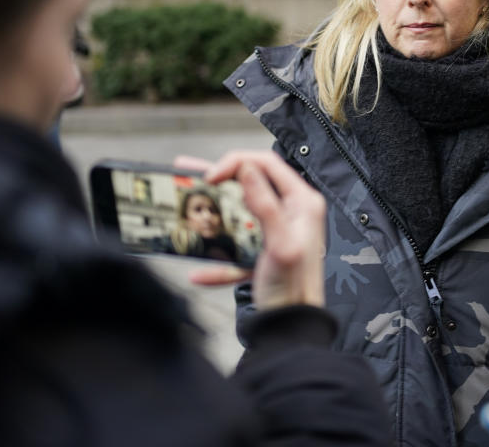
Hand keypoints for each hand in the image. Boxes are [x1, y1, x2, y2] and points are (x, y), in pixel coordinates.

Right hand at [184, 151, 326, 308]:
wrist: (292, 326)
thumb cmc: (294, 287)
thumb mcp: (280, 243)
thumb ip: (266, 205)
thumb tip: (247, 169)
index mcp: (302, 202)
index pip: (267, 164)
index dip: (237, 163)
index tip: (212, 175)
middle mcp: (291, 211)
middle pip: (251, 182)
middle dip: (220, 176)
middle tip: (190, 173)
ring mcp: (276, 230)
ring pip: (239, 210)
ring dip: (213, 206)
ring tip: (186, 192)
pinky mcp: (263, 250)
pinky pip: (235, 244)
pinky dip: (217, 255)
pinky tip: (199, 271)